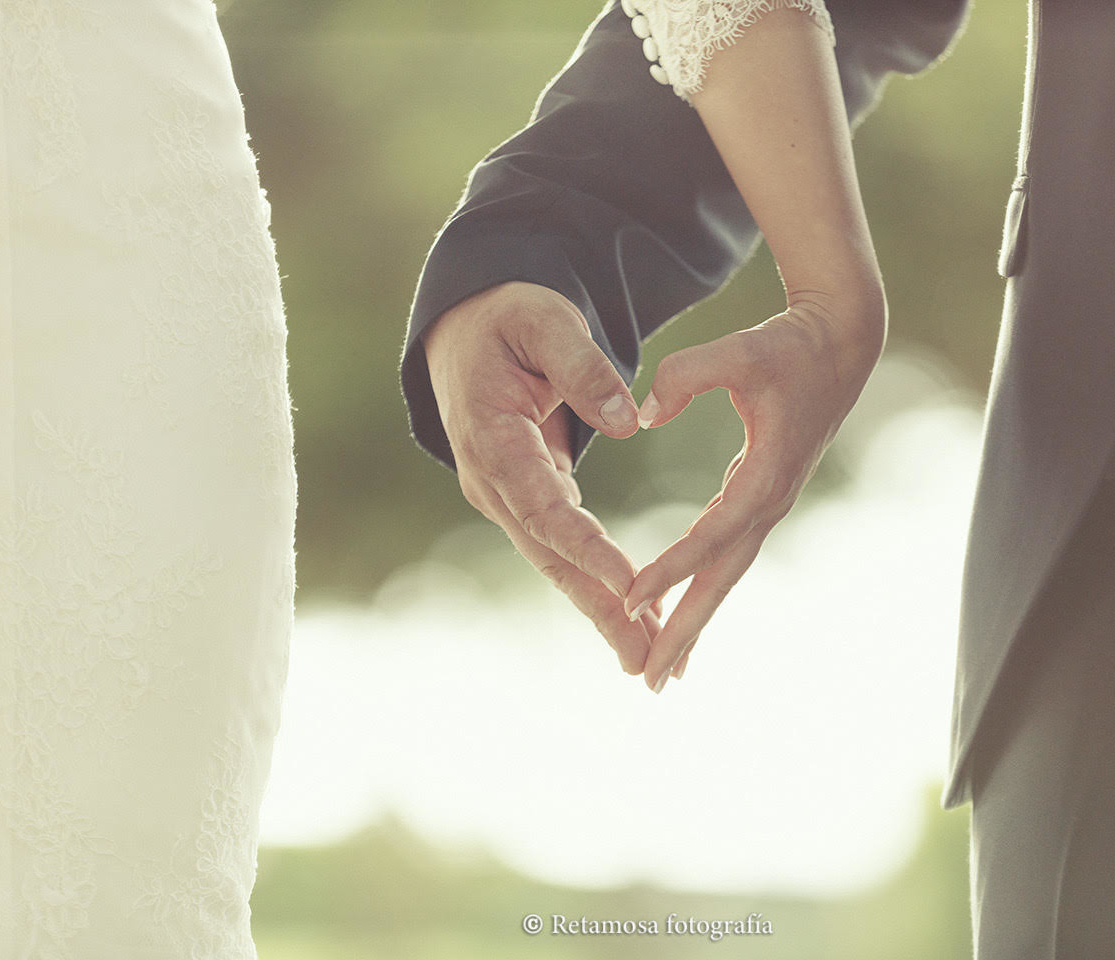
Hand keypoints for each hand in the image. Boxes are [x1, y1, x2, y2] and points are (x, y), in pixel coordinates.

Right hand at [423, 280, 661, 673]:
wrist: (468, 329)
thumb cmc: (510, 318)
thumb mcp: (545, 322)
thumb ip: (582, 366)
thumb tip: (627, 421)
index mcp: (493, 439)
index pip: (543, 505)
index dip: (587, 548)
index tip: (631, 584)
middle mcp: (493, 482)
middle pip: (551, 556)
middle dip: (600, 608)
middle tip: (644, 656)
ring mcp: (506, 497)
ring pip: (558, 564)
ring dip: (602, 611)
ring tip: (646, 657)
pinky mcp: (526, 500)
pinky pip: (564, 550)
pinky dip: (598, 584)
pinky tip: (635, 617)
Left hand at [622, 291, 886, 690]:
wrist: (840, 343)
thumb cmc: (789, 345)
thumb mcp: (738, 351)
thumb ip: (686, 375)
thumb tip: (643, 412)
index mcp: (766, 474)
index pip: (710, 535)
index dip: (671, 569)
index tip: (630, 601)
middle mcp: (769, 501)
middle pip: (722, 579)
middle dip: (686, 631)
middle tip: (650, 679)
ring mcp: (768, 504)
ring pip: (726, 575)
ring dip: (695, 623)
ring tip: (665, 671)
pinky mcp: (761, 498)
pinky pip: (727, 555)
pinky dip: (702, 589)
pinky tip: (681, 614)